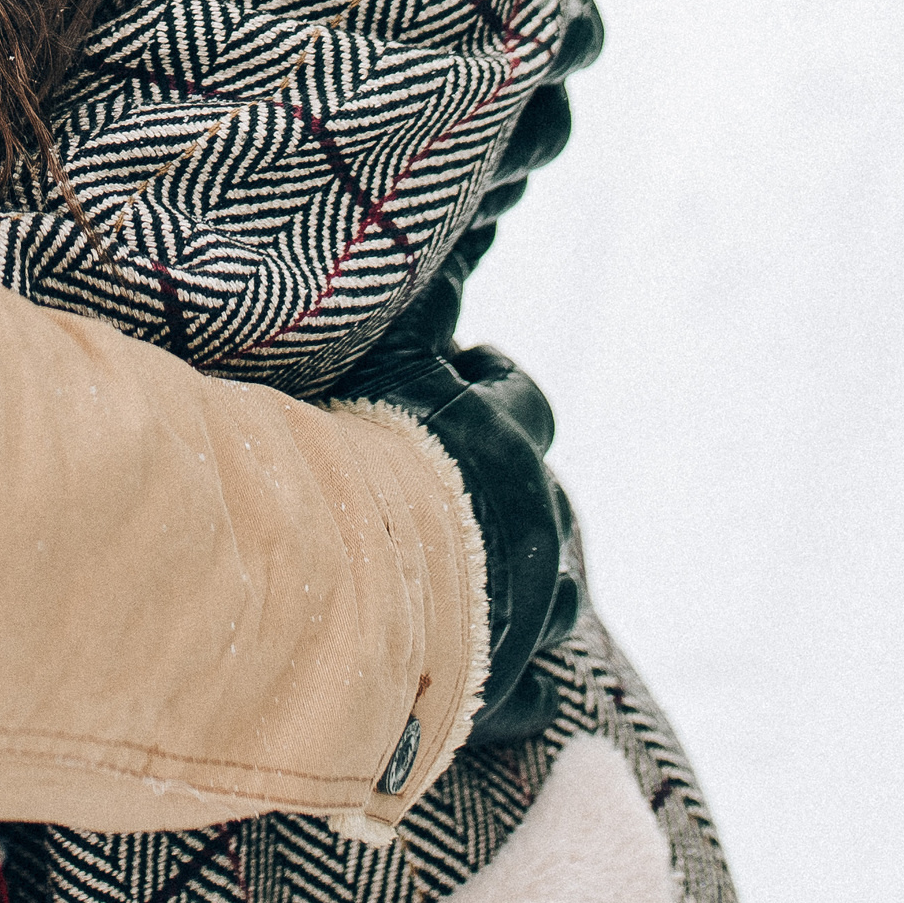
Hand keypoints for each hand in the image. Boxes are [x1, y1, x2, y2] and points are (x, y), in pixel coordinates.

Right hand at [332, 307, 582, 748]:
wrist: (345, 595)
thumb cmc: (356, 467)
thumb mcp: (385, 358)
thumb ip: (414, 292)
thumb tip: (448, 203)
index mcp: (502, 442)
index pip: (515, 399)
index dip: (486, 391)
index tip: (455, 385)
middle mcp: (530, 525)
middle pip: (546, 499)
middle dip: (511, 489)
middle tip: (460, 489)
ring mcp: (522, 615)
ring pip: (558, 597)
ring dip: (528, 584)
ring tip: (476, 582)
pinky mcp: (498, 694)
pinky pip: (527, 699)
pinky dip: (515, 692)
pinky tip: (490, 689)